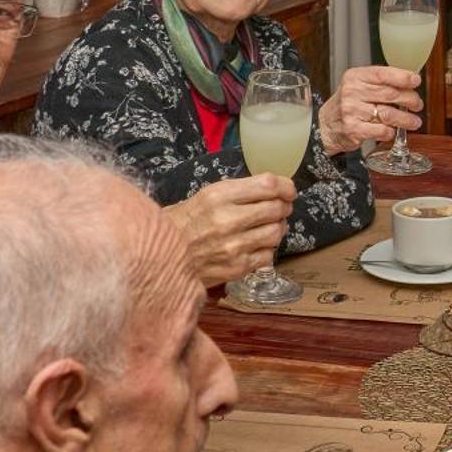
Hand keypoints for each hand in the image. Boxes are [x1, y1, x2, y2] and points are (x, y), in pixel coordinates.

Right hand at [165, 174, 294, 284]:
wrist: (163, 255)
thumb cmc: (186, 223)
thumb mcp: (207, 196)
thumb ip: (239, 192)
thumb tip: (275, 189)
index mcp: (218, 196)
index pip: (267, 185)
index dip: (285, 186)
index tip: (288, 190)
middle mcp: (227, 219)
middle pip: (276, 208)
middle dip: (284, 206)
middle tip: (280, 208)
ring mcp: (233, 246)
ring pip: (276, 232)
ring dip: (278, 227)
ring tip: (268, 226)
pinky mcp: (237, 267)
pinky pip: (269, 255)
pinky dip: (267, 249)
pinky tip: (256, 245)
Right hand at [318, 65, 423, 152]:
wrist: (325, 126)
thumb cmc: (349, 104)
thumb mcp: (359, 86)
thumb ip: (380, 82)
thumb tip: (410, 81)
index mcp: (355, 77)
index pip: (382, 74)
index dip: (402, 77)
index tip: (416, 80)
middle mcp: (352, 92)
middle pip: (390, 94)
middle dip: (410, 100)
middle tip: (417, 104)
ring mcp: (352, 111)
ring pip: (389, 114)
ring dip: (406, 119)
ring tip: (414, 122)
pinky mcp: (354, 130)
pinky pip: (382, 131)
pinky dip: (392, 132)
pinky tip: (394, 131)